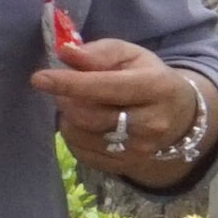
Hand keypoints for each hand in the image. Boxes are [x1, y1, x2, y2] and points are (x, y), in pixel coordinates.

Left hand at [32, 36, 217, 188]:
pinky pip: (83, 152)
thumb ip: (99, 52)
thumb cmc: (147, 77)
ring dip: (67, 117)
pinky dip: (73, 135)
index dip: (70, 83)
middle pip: (89, 115)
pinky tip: (83, 123)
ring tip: (76, 104)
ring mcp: (140, 149)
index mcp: (156, 88)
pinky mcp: (126, 165)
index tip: (39, 78)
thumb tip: (66, 52)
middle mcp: (152, 123)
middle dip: (65, 99)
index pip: (106, 87)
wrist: (178, 116)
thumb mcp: (131, 55)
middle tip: (62, 88)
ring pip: (82, 136)